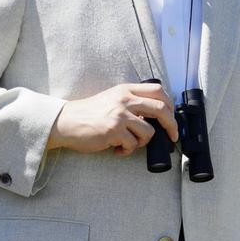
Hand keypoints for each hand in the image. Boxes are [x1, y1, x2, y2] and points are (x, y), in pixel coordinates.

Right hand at [48, 82, 177, 155]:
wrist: (67, 122)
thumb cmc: (90, 113)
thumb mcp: (113, 98)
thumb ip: (132, 101)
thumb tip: (156, 116)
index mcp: (127, 90)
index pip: (158, 91)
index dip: (170, 105)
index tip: (172, 117)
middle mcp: (125, 99)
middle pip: (161, 108)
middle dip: (171, 125)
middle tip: (172, 136)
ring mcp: (120, 115)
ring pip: (149, 131)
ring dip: (142, 142)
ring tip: (128, 144)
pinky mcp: (113, 130)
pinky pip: (133, 145)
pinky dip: (127, 151)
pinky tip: (116, 149)